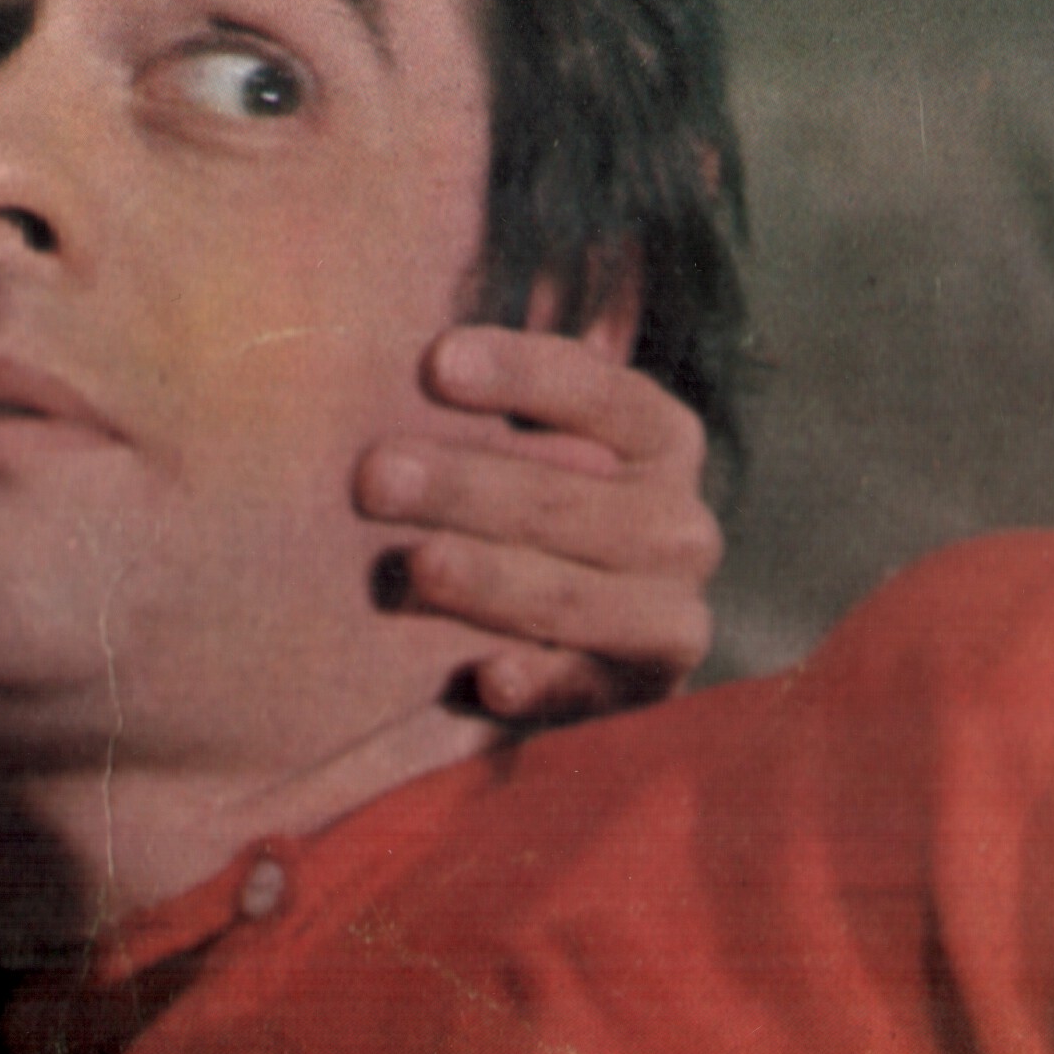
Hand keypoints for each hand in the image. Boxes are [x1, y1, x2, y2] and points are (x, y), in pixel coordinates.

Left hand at [357, 324, 720, 723]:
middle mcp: (679, 525)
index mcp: (661, 439)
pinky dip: (538, 682)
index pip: (597, 393)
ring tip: (418, 564)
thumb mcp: (533, 447)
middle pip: (566, 497)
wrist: (572, 641)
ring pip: (571, 593)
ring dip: (490, 580)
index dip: (517, 375)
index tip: (434, 363)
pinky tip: (485, 677)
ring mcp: (670, 616)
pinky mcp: (641, 694)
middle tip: (374, 475)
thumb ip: (492, 407)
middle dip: (466, 484)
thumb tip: (416, 359)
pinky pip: (584, 688)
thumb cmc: (523, 507)